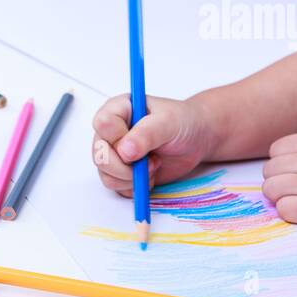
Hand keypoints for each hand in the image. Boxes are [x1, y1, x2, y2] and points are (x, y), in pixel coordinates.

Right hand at [91, 94, 215, 196]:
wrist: (196, 140)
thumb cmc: (183, 123)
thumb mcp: (169, 122)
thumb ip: (146, 133)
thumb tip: (124, 151)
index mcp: (118, 109)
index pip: (103, 124)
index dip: (119, 138)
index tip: (139, 144)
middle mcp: (112, 131)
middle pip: (100, 154)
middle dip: (126, 166)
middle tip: (152, 162)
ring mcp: (114, 153)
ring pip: (106, 174)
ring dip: (131, 178)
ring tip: (154, 166)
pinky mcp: (121, 172)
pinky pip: (116, 187)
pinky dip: (134, 187)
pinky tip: (151, 176)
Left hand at [262, 129, 296, 229]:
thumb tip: (292, 153)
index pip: (276, 149)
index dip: (281, 162)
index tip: (292, 172)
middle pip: (270, 169)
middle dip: (279, 180)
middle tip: (295, 190)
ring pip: (271, 189)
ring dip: (280, 197)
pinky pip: (282, 209)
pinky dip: (289, 211)